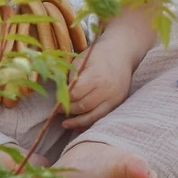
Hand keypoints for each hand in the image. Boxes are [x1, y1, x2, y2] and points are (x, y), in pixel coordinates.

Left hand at [60, 3, 157, 130]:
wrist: (122, 52)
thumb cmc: (98, 54)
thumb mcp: (81, 61)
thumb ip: (72, 78)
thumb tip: (61, 96)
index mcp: (96, 76)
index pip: (75, 94)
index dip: (64, 99)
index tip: (56, 102)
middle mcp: (107, 89)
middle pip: (84, 106)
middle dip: (69, 110)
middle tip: (59, 110)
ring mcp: (115, 98)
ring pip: (94, 116)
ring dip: (78, 122)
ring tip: (66, 124)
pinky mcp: (119, 102)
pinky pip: (102, 117)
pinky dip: (90, 122)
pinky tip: (79, 125)